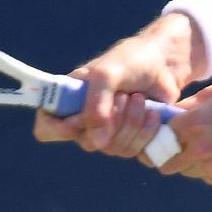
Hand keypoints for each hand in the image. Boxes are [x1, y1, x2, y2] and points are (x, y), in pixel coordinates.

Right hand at [32, 13, 201, 159]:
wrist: (165, 62)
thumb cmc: (131, 60)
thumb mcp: (107, 73)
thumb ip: (96, 103)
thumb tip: (96, 143)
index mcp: (69, 99)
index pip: (47, 127)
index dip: (59, 130)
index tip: (79, 120)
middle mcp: (86, 119)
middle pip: (87, 142)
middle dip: (111, 120)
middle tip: (124, 96)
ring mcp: (109, 132)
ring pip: (113, 148)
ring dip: (131, 123)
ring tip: (140, 99)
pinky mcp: (132, 138)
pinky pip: (134, 151)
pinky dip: (146, 132)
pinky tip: (153, 113)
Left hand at [159, 84, 211, 188]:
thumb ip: (190, 105)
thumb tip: (169, 114)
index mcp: (194, 124)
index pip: (158, 136)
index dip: (159, 134)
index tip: (162, 133)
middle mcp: (199, 150)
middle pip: (166, 161)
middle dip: (169, 154)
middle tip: (179, 145)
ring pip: (187, 171)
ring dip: (190, 162)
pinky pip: (207, 177)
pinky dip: (211, 168)